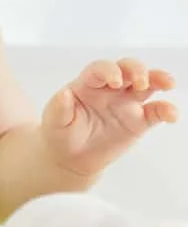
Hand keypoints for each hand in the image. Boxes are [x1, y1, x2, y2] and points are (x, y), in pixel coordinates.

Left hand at [42, 58, 176, 177]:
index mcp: (88, 84)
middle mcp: (110, 88)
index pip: (101, 69)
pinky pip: (156, 112)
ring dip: (159, 79)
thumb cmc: (59, 133)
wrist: (69, 158)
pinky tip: (172, 115)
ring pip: (148, 83)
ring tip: (167, 84)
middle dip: (137, 70)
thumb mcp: (53, 121)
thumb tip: (64, 94)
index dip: (110, 71)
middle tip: (140, 82)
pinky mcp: (139, 121)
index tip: (116, 81)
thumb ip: (59, 107)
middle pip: (128, 68)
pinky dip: (167, 110)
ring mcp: (126, 102)